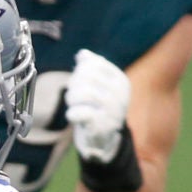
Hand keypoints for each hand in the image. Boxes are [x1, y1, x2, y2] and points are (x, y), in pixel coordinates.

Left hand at [62, 50, 131, 165]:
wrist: (104, 137)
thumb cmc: (99, 106)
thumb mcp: (98, 85)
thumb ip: (91, 67)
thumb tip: (83, 54)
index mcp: (120, 80)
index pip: (94, 64)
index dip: (80, 70)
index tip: (78, 80)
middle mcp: (119, 94)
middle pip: (87, 76)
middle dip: (74, 84)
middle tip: (72, 94)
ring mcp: (112, 110)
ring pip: (83, 92)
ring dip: (71, 98)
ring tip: (72, 103)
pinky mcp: (101, 126)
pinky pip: (79, 113)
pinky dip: (72, 114)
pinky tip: (73, 115)